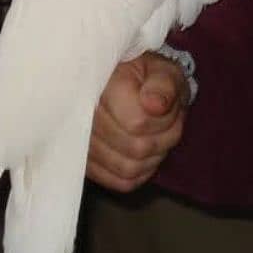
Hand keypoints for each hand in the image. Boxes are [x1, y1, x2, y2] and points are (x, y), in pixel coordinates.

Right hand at [87, 52, 190, 192]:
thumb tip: (154, 105)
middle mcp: (86, 115)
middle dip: (163, 138)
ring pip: (128, 168)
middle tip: (168, 121)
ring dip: (154, 157)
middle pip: (135, 149)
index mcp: (105, 87)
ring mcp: (83, 142)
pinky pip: (120, 182)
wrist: (131, 87)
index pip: (137, 123)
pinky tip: (145, 153)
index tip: (167, 107)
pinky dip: (141, 172)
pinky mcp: (88, 162)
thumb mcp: (164, 71)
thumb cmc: (149, 78)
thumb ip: (163, 84)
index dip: (162, 121)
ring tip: (157, 134)